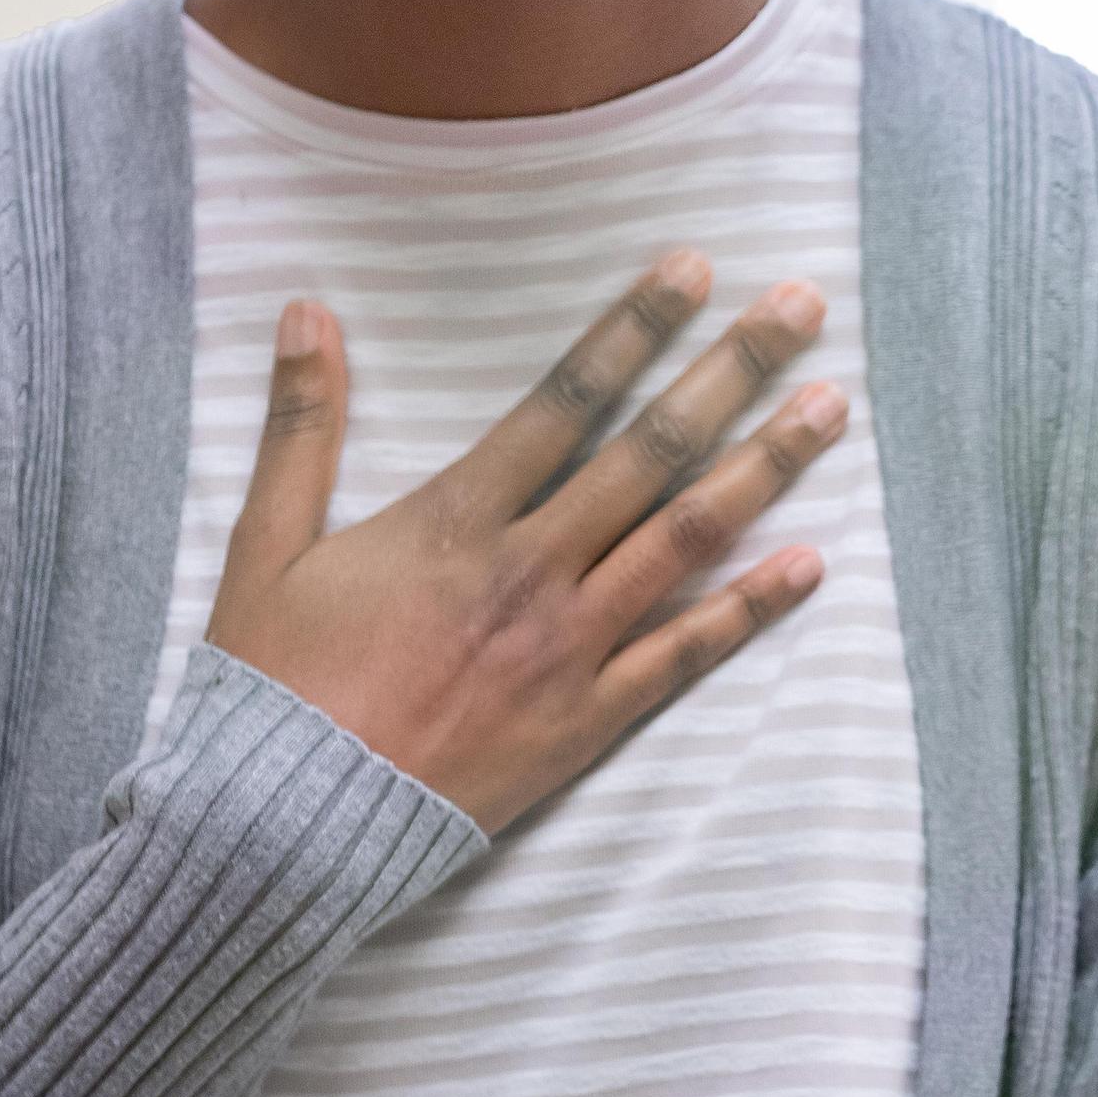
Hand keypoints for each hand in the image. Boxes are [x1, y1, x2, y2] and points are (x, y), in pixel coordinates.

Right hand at [204, 252, 846, 832]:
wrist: (279, 831)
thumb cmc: (271, 686)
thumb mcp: (266, 544)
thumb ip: (300, 424)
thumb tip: (308, 309)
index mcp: (458, 519)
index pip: (567, 398)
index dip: (634, 326)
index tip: (694, 266)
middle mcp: (530, 572)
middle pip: (652, 452)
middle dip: (731, 371)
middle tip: (800, 308)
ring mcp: (568, 648)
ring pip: (687, 539)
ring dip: (765, 467)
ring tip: (830, 408)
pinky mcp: (586, 721)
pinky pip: (685, 656)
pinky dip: (750, 608)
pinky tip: (809, 563)